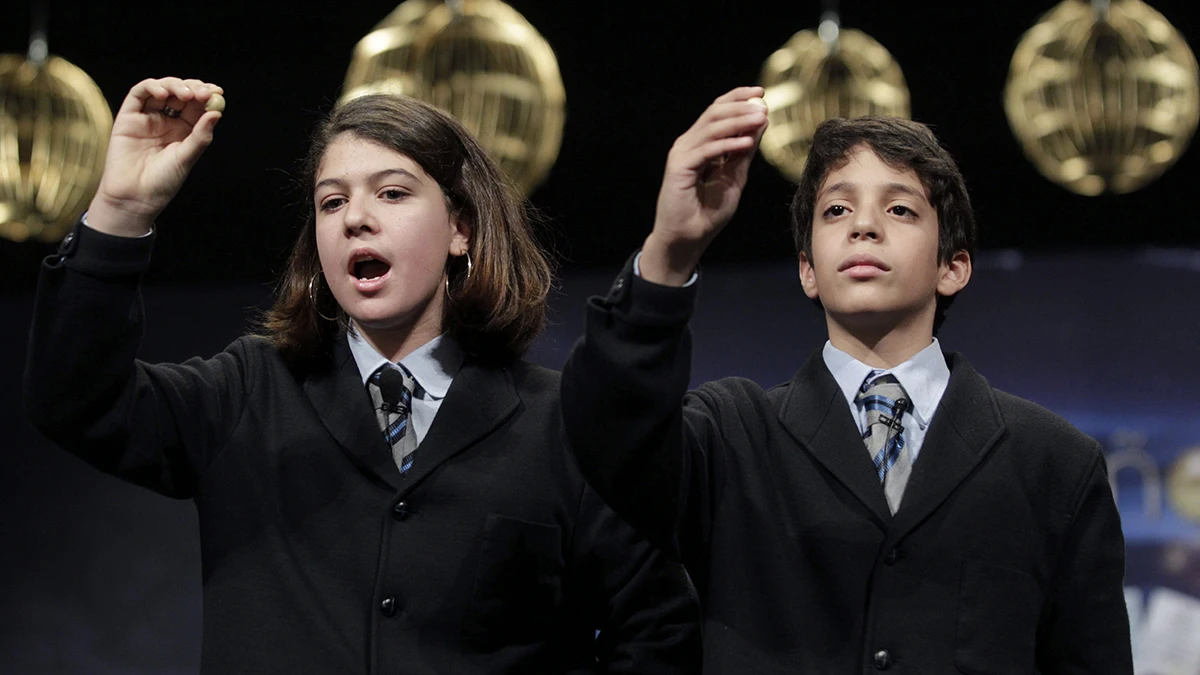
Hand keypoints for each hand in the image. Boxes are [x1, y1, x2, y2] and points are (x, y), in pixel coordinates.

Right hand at [85, 77, 223, 236]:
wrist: (135, 197)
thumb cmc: (163, 181)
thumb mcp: (187, 158)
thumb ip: (200, 136)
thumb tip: (216, 113)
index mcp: (185, 130)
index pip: (197, 106)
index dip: (206, 96)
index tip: (217, 92)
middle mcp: (167, 121)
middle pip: (181, 94)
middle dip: (193, 88)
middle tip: (203, 92)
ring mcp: (148, 117)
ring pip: (162, 89)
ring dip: (175, 85)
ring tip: (186, 94)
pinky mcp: (128, 116)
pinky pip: (139, 94)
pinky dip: (152, 87)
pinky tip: (164, 93)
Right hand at [641, 86, 766, 284]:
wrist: (687, 239)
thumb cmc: (708, 212)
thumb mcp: (734, 177)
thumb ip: (744, 151)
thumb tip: (760, 122)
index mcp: (699, 144)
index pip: (717, 111)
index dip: (738, 98)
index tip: (761, 94)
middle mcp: (688, 144)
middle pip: (714, 113)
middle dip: (741, 107)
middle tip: (764, 106)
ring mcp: (681, 154)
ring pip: (711, 127)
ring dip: (738, 121)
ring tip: (761, 118)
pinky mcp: (679, 168)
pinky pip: (706, 150)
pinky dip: (728, 144)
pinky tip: (747, 142)